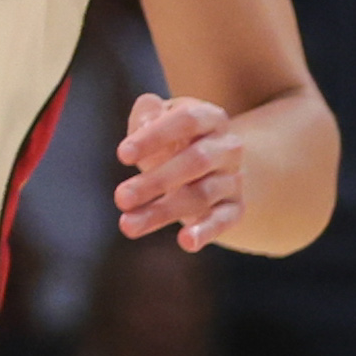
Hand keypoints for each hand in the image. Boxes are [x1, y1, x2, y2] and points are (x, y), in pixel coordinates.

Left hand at [113, 91, 243, 251]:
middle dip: (156, 181)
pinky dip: (205, 231)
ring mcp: (234, 179)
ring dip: (163, 211)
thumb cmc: (175, 142)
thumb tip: (145, 119)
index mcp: (211, 118)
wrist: (214, 170)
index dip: (155, 136)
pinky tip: (186, 242)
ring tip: (128, 225)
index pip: (187, 120)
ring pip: (201, 195)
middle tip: (121, 198)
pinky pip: (223, 220)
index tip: (122, 155)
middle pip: (196, 161)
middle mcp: (228, 147)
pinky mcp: (235, 208)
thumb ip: (147, 114)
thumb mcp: (160, 122)